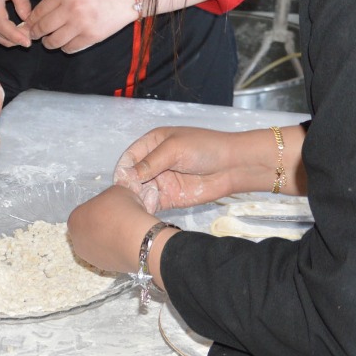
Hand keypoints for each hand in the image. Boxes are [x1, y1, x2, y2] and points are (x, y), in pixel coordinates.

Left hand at [24, 0, 139, 53]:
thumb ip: (56, 0)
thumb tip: (36, 17)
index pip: (39, 11)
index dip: (30, 21)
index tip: (27, 25)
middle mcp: (71, 8)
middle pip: (43, 28)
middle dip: (35, 34)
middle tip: (34, 36)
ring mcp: (81, 24)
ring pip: (54, 41)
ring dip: (48, 43)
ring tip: (49, 41)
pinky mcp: (91, 37)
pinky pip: (69, 48)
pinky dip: (64, 48)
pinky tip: (65, 43)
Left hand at [67, 185, 176, 283]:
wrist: (137, 240)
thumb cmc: (123, 211)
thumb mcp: (117, 192)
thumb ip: (108, 198)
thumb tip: (112, 206)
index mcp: (74, 219)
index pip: (86, 212)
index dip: (100, 209)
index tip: (112, 209)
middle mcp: (76, 240)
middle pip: (89, 230)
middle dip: (101, 226)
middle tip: (118, 221)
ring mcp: (89, 257)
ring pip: (98, 245)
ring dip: (108, 240)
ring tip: (125, 234)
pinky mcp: (103, 268)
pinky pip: (109, 255)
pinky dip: (116, 251)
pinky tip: (128, 245)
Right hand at [113, 126, 301, 210]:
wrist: (233, 166)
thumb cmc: (204, 148)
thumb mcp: (174, 149)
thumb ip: (150, 162)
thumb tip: (126, 175)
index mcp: (152, 143)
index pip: (129, 157)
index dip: (123, 168)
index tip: (122, 180)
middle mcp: (153, 163)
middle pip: (131, 176)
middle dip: (128, 186)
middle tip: (129, 196)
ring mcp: (161, 181)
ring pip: (139, 191)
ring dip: (136, 198)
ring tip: (137, 204)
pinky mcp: (169, 198)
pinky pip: (152, 204)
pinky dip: (146, 208)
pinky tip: (144, 211)